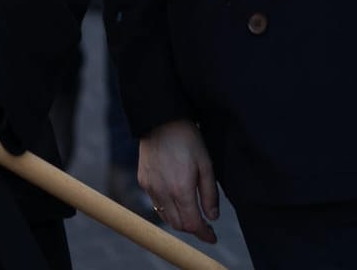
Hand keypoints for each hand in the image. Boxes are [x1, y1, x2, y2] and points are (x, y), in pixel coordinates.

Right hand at [138, 119, 218, 242]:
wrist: (161, 119)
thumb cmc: (188, 139)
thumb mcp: (206, 164)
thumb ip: (209, 193)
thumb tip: (212, 217)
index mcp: (181, 188)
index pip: (192, 223)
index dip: (204, 234)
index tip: (213, 237)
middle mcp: (163, 192)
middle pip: (178, 224)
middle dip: (193, 228)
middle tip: (205, 225)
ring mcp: (150, 187)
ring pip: (165, 216)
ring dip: (180, 220)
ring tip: (192, 214)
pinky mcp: (143, 181)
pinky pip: (156, 204)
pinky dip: (167, 209)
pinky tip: (176, 201)